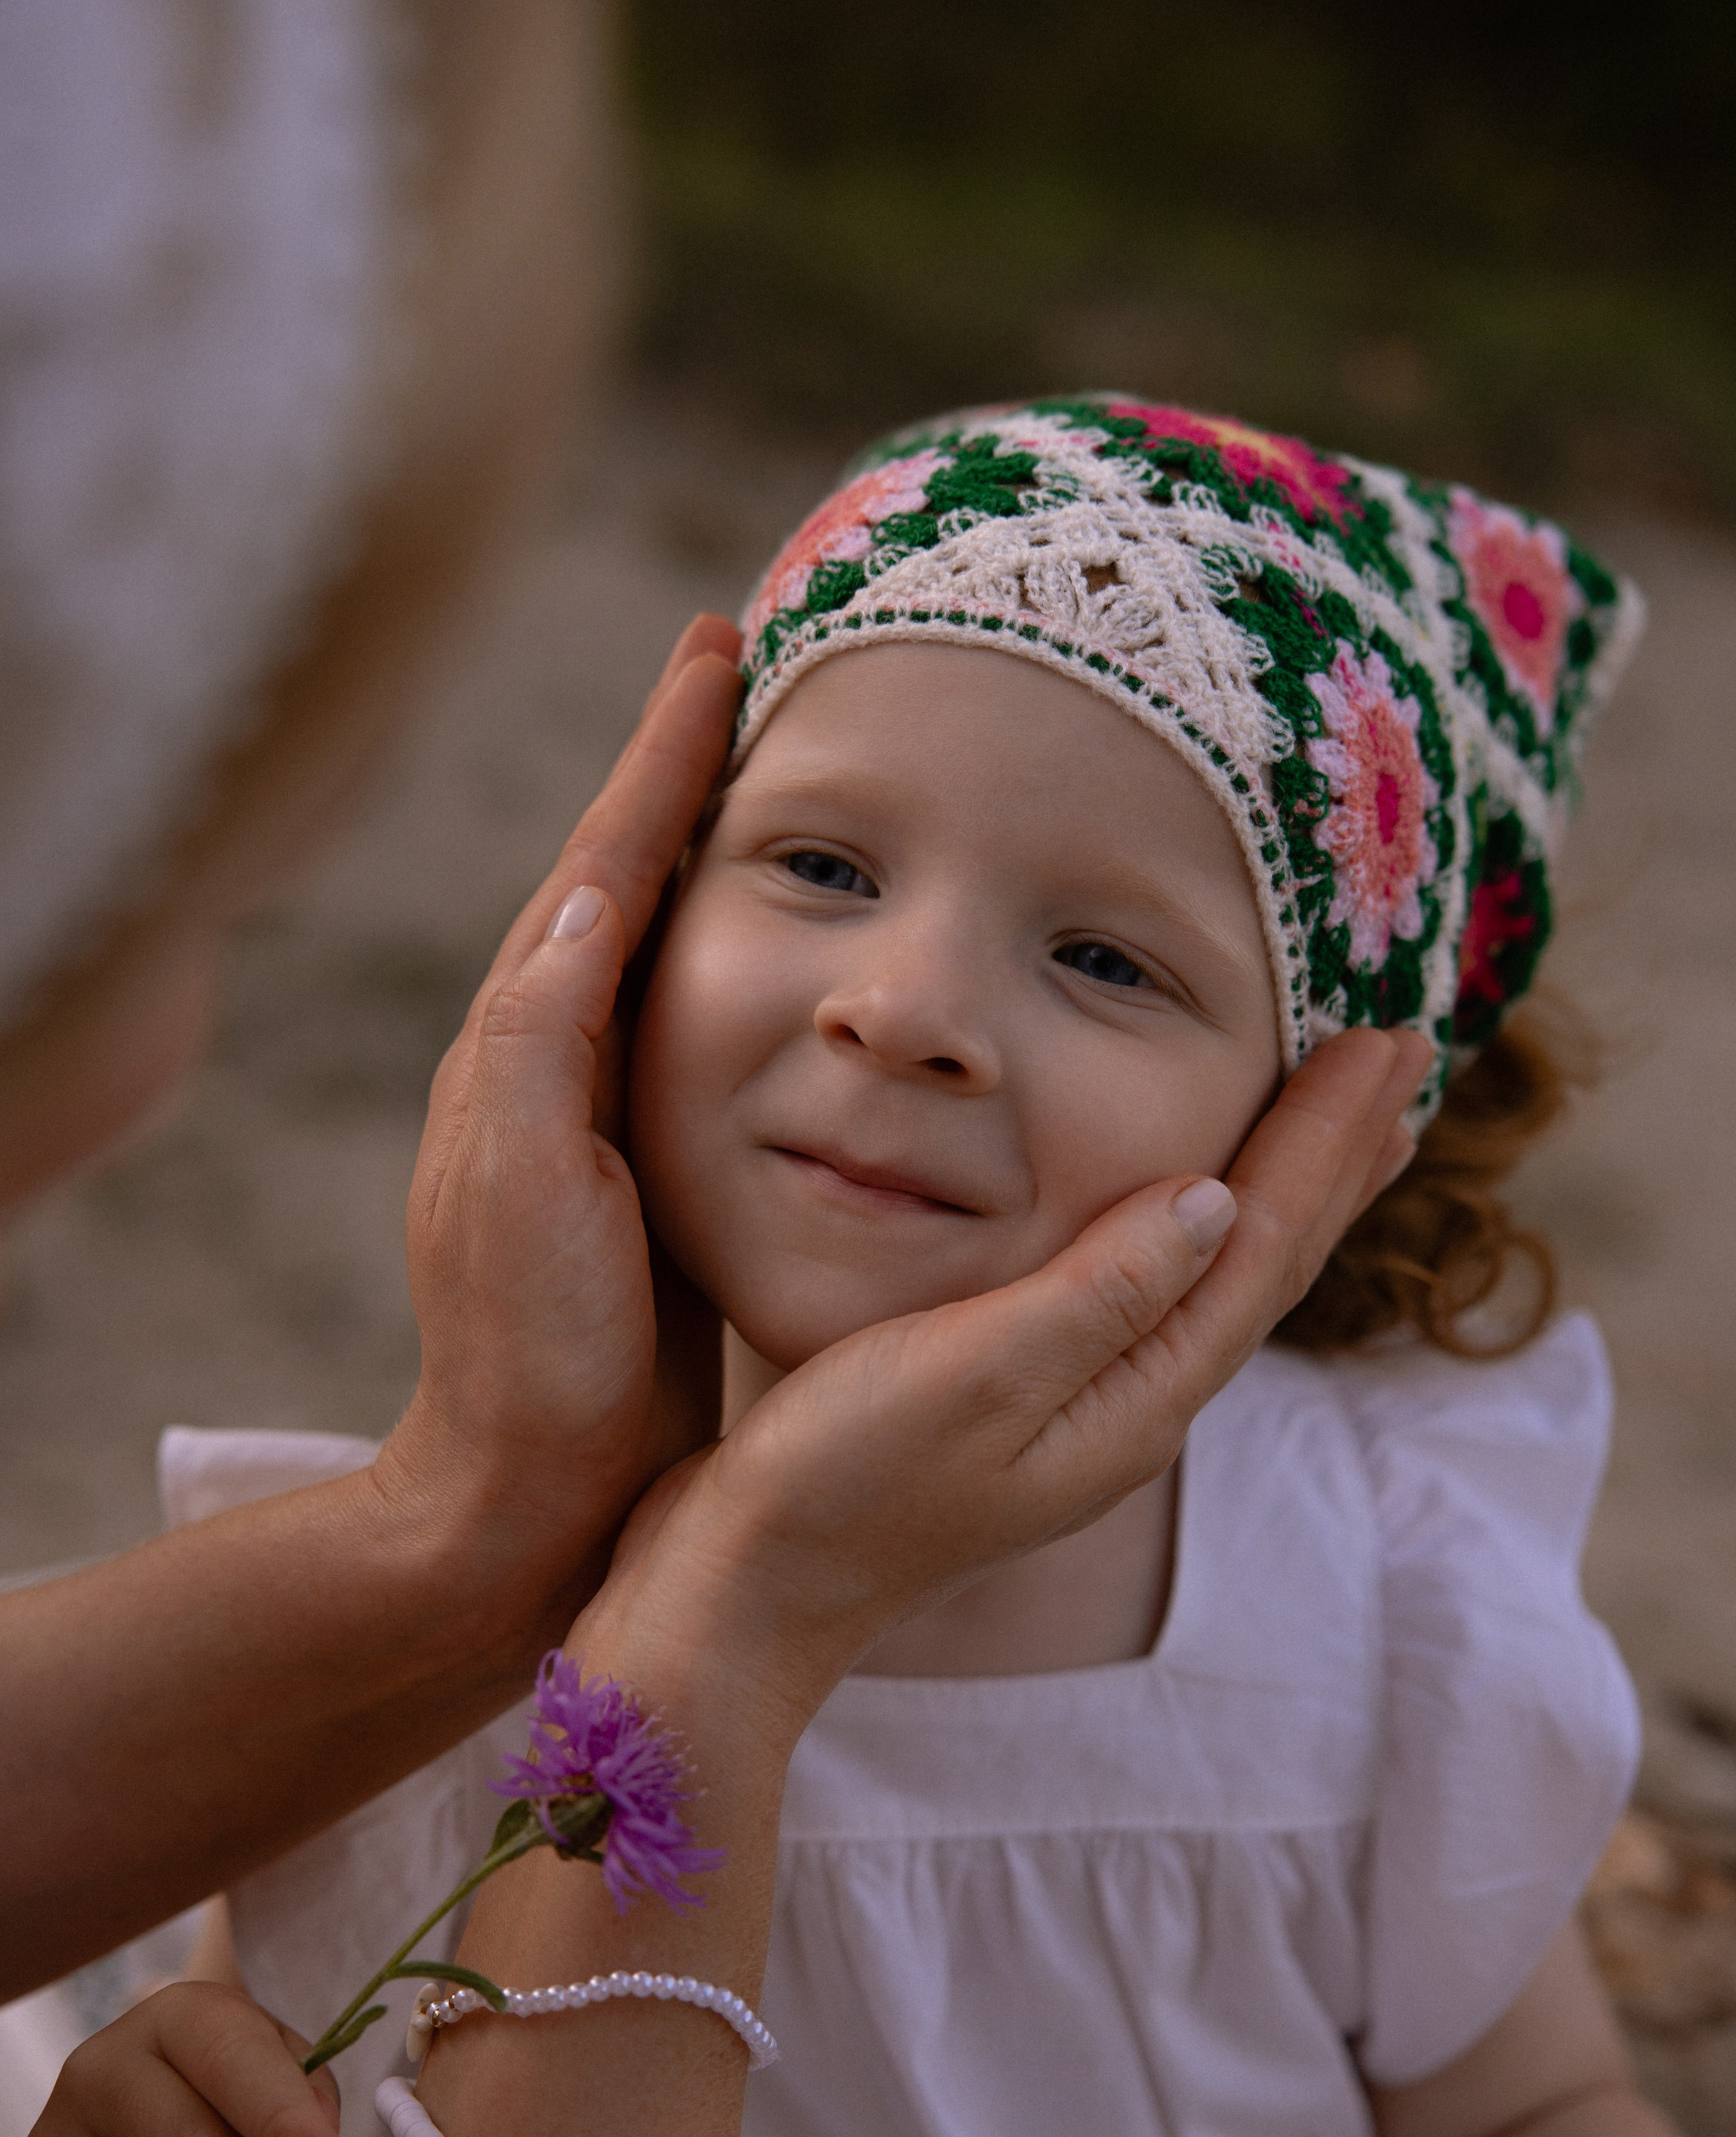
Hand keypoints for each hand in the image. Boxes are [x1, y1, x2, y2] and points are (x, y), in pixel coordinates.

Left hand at [373, 614, 740, 1618]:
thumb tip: (595, 883)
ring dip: (733, 852)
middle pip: (640, 877)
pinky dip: (762, 962)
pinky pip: (721, 1032)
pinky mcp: (666, 1173)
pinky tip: (812, 951)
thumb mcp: (524, 1183)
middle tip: (759, 667)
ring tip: (797, 774)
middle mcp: (565, 1060)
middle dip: (695, 771)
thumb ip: (540, 1036)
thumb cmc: (529, 1348)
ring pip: (683, 948)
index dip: (666, 751)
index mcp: (531, 1041)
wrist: (536, 1491)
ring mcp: (617, 1115)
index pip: (609, 858)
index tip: (722, 645)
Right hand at [576, 1024, 1430, 1745]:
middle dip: (1333, 1158)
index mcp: (1135, 1397)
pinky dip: (1196, 1226)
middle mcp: (1130, 1407)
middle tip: (1400, 1054)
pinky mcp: (1025, 1400)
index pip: (1263, 1246)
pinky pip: (1152, 1288)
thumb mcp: (970, 1374)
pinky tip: (1184, 1206)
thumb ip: (1097, 1291)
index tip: (1386, 1041)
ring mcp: (1081, 1410)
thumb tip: (1217, 1200)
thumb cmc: (839, 1483)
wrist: (742, 1589)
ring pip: (1216, 1277)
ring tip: (1337, 1127)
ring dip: (1283, 1191)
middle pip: (1263, 1263)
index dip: (1325, 1141)